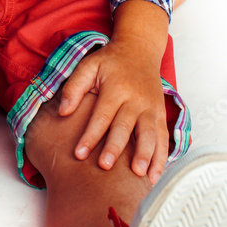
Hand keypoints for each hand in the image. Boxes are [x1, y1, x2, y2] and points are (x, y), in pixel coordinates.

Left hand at [58, 42, 167, 183]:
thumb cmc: (110, 61)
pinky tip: (154, 176)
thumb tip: (63, 112)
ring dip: (145, 155)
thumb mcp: (88, 66)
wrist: (140, 49)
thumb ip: (74, 87)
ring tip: (139, 175)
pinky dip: (161, 157)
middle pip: (125, 126)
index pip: (101, 115)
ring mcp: (151, 107)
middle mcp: (136, 99)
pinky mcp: (161, 114)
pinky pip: (163, 138)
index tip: (78, 154)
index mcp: (116, 88)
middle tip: (105, 166)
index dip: (90, 135)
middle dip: (115, 147)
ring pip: (150, 134)